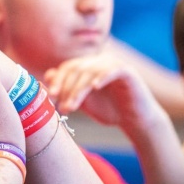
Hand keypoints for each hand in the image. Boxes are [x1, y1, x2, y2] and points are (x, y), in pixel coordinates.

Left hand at [43, 53, 164, 136]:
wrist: (136, 121)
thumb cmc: (109, 110)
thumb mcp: (84, 102)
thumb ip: (67, 90)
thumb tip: (46, 78)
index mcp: (88, 66)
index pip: (68, 67)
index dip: (58, 81)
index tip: (50, 96)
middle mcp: (100, 61)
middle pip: (77, 69)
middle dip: (66, 88)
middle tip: (61, 106)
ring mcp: (114, 65)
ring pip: (91, 72)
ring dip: (79, 90)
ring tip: (72, 107)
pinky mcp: (128, 72)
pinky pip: (113, 70)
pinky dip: (102, 77)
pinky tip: (94, 87)